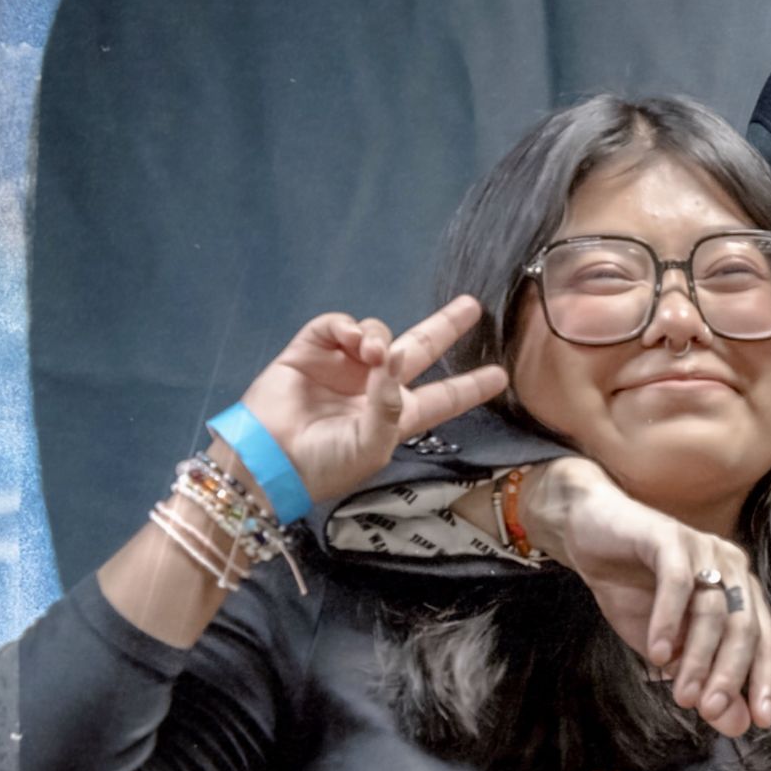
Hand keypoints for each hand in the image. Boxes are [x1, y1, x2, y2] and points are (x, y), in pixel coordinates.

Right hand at [234, 297, 507, 510]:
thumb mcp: (370, 446)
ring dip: (379, 335)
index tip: (500, 375)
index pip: (443, 397)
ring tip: (370, 353)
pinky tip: (351, 340)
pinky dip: (347, 327)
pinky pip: (337, 326)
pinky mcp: (310, 351)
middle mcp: (374, 386)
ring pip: (377, 332)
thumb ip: (389, 406)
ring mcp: (343, 366)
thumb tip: (395, 358)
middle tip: (471, 306)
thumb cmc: (326, 465)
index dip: (470, 386)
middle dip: (444, 326)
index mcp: (396, 415)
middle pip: (418, 349)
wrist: (269, 460)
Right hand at [524, 460, 770, 740]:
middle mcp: (731, 569)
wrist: (588, 535)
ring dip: (698, 658)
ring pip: (713, 610)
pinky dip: (669, 621)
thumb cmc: (632, 591)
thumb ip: (702, 682)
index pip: (767, 641)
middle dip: (730, 675)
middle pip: (745, 628)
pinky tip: (657, 654)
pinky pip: (677, 582)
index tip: (761, 720)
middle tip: (710, 711)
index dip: (766, 680)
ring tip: (682, 695)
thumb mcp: (667, 650)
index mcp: (740, 594)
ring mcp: (703, 548)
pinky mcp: (670, 535)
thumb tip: (737, 724)